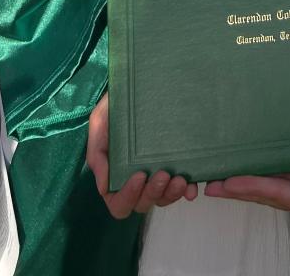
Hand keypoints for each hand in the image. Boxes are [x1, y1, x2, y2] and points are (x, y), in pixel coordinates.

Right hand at [86, 93, 197, 217]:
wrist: (138, 84)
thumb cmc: (115, 105)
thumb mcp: (99, 123)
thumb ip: (97, 154)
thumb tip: (103, 188)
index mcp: (115, 175)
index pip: (119, 203)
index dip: (128, 196)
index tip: (139, 175)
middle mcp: (136, 180)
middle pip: (143, 204)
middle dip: (153, 193)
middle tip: (163, 174)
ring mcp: (155, 174)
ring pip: (162, 199)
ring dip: (171, 194)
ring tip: (180, 179)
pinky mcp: (173, 165)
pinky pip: (180, 188)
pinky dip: (187, 190)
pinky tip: (192, 185)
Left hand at [204, 162, 289, 222]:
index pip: (281, 195)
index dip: (256, 188)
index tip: (234, 182)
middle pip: (269, 196)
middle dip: (240, 191)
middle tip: (213, 184)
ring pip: (268, 190)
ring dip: (242, 186)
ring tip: (217, 181)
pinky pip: (275, 179)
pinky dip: (255, 177)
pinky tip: (239, 173)